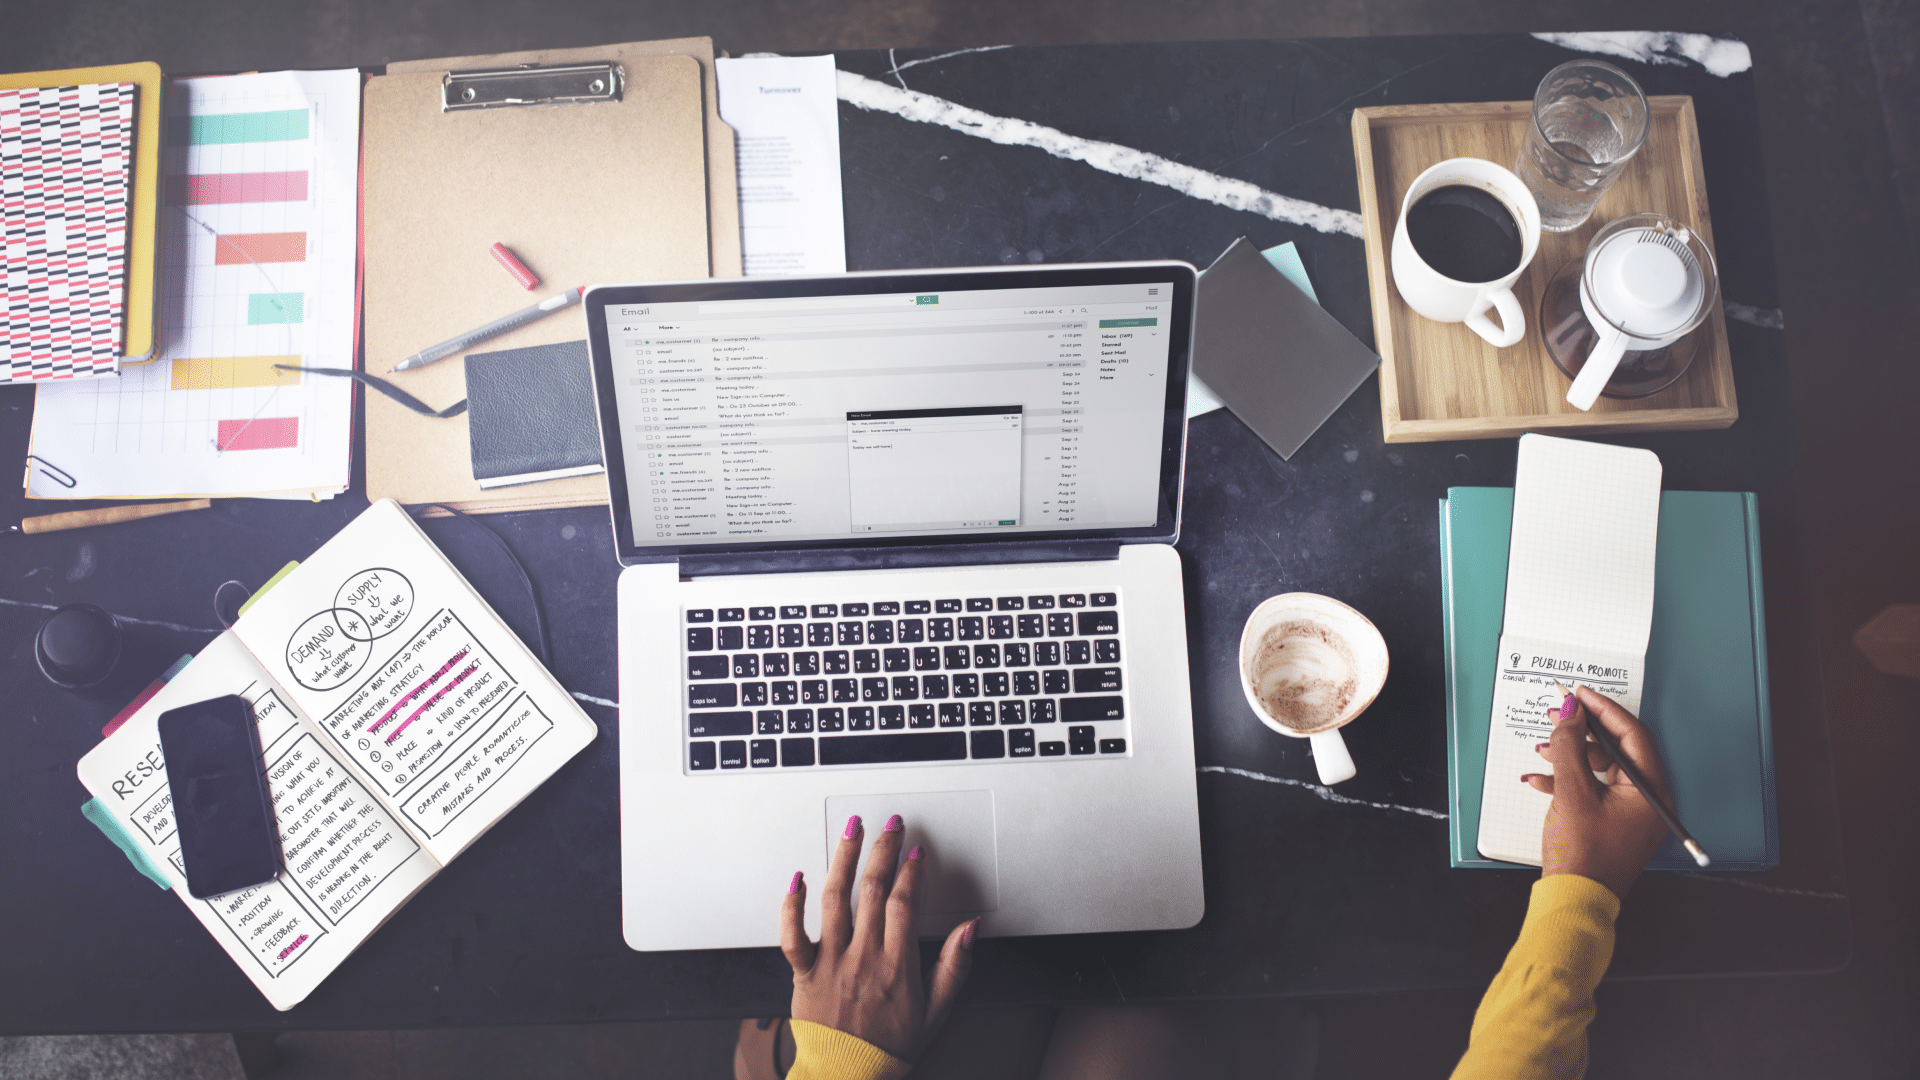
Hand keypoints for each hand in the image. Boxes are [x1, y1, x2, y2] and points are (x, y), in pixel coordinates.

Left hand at [780, 815, 974, 1059]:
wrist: (847, 1076)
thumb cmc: (890, 1047)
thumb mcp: (936, 1011)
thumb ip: (954, 966)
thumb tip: (969, 929)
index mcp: (897, 965)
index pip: (904, 903)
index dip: (911, 872)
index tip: (915, 852)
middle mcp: (862, 957)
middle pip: (871, 890)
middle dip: (882, 850)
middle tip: (889, 825)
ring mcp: (830, 962)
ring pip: (834, 899)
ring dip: (844, 859)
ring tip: (851, 830)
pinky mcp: (803, 972)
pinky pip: (791, 934)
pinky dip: (790, 904)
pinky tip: (797, 877)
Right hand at [1523, 686, 1671, 899]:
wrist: (1574, 900)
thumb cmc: (1583, 854)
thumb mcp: (1572, 792)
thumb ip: (1569, 745)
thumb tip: (1571, 712)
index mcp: (1651, 792)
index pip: (1633, 736)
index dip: (1604, 710)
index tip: (1580, 694)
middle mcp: (1648, 801)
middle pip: (1617, 751)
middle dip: (1582, 732)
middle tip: (1559, 715)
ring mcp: (1631, 814)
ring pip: (1601, 770)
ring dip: (1570, 756)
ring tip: (1544, 749)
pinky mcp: (1612, 824)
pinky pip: (1593, 791)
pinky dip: (1567, 781)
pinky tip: (1541, 780)